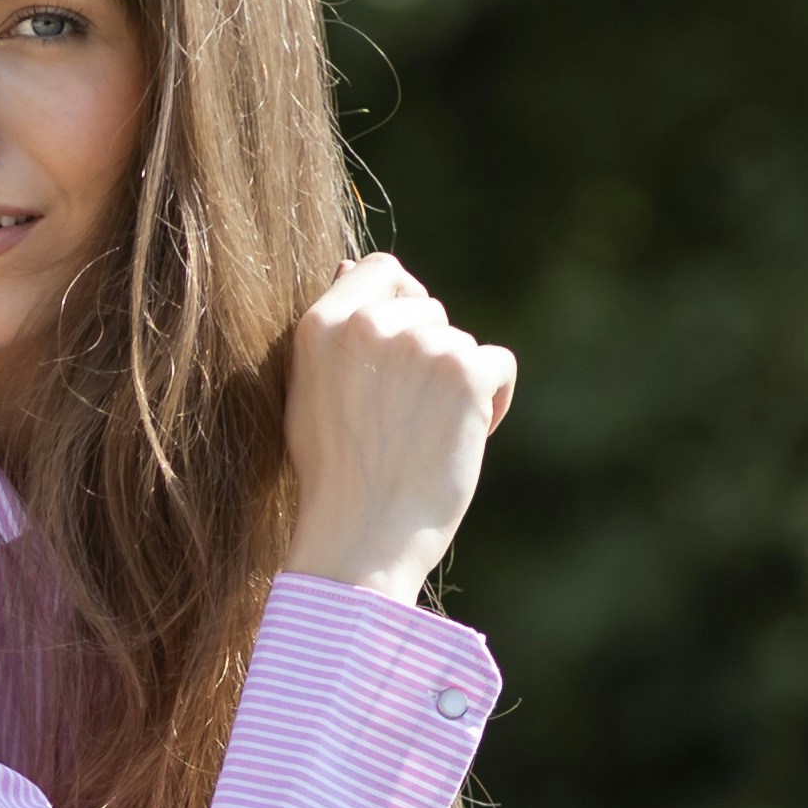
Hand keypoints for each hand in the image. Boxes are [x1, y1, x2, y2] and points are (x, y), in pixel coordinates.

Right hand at [275, 252, 517, 600]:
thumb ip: (333, 334)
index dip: (401, 301)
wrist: (361, 540)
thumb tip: (349, 267)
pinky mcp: (466, 371)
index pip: (381, 269)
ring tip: (425, 441)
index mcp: (321, 326)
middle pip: (428, 310)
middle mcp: (370, 324)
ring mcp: (420, 344)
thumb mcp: (309, 395)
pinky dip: (491, 401)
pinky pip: (498, 365)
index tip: (402, 347)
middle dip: (428, 357)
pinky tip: (461, 439)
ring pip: (462, 344)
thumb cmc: (334, 480)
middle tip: (407, 420)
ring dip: (458, 386)